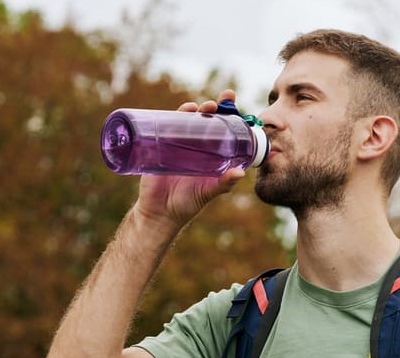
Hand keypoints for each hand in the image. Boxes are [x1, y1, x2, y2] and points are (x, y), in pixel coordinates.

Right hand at [132, 89, 246, 229]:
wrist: (158, 213)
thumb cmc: (187, 204)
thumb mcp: (208, 192)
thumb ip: (224, 183)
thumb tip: (240, 173)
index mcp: (211, 155)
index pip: (221, 130)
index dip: (228, 114)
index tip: (233, 101)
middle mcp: (195, 147)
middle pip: (204, 121)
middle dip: (211, 108)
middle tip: (217, 104)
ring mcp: (177, 146)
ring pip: (185, 122)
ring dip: (192, 110)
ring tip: (197, 108)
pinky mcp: (160, 148)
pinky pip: (164, 129)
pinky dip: (169, 118)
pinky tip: (176, 114)